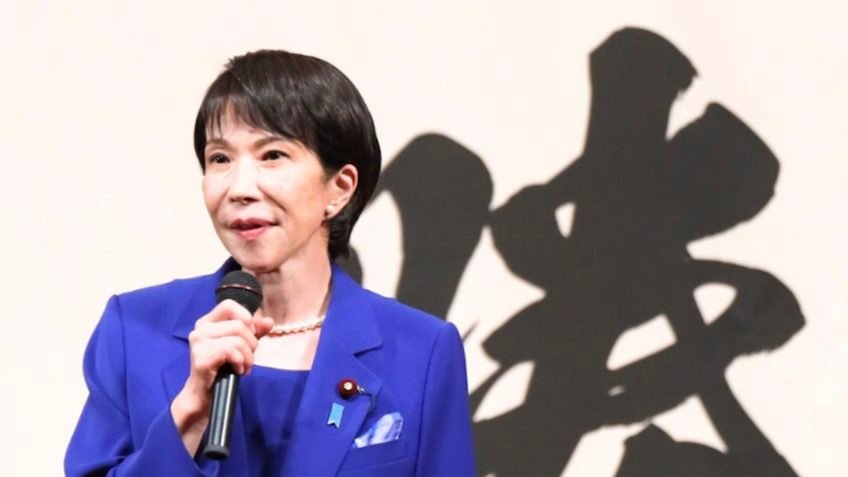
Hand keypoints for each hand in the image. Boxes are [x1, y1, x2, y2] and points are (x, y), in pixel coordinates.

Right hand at [170, 299, 273, 453]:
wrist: (205, 396)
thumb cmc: (223, 369)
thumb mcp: (242, 347)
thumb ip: (254, 332)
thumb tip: (269, 321)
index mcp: (208, 322)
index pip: (230, 305)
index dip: (246, 318)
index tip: (249, 337)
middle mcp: (200, 329)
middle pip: (240, 324)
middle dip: (252, 343)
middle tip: (247, 359)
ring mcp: (198, 342)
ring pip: (238, 337)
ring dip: (248, 356)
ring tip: (243, 366)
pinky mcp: (201, 357)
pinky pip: (231, 350)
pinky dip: (241, 361)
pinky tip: (237, 371)